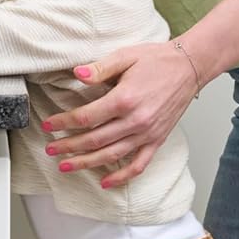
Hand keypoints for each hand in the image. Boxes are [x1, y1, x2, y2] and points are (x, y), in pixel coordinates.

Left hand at [42, 42, 198, 187]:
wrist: (189, 66)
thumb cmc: (157, 60)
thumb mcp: (125, 56)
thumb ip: (100, 68)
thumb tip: (77, 74)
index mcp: (124, 99)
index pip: (86, 117)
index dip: (64, 123)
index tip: (49, 126)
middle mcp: (135, 120)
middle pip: (94, 140)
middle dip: (69, 147)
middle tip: (51, 150)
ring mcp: (147, 133)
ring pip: (111, 155)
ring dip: (86, 163)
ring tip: (66, 167)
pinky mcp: (157, 140)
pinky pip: (139, 165)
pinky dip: (122, 177)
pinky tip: (106, 182)